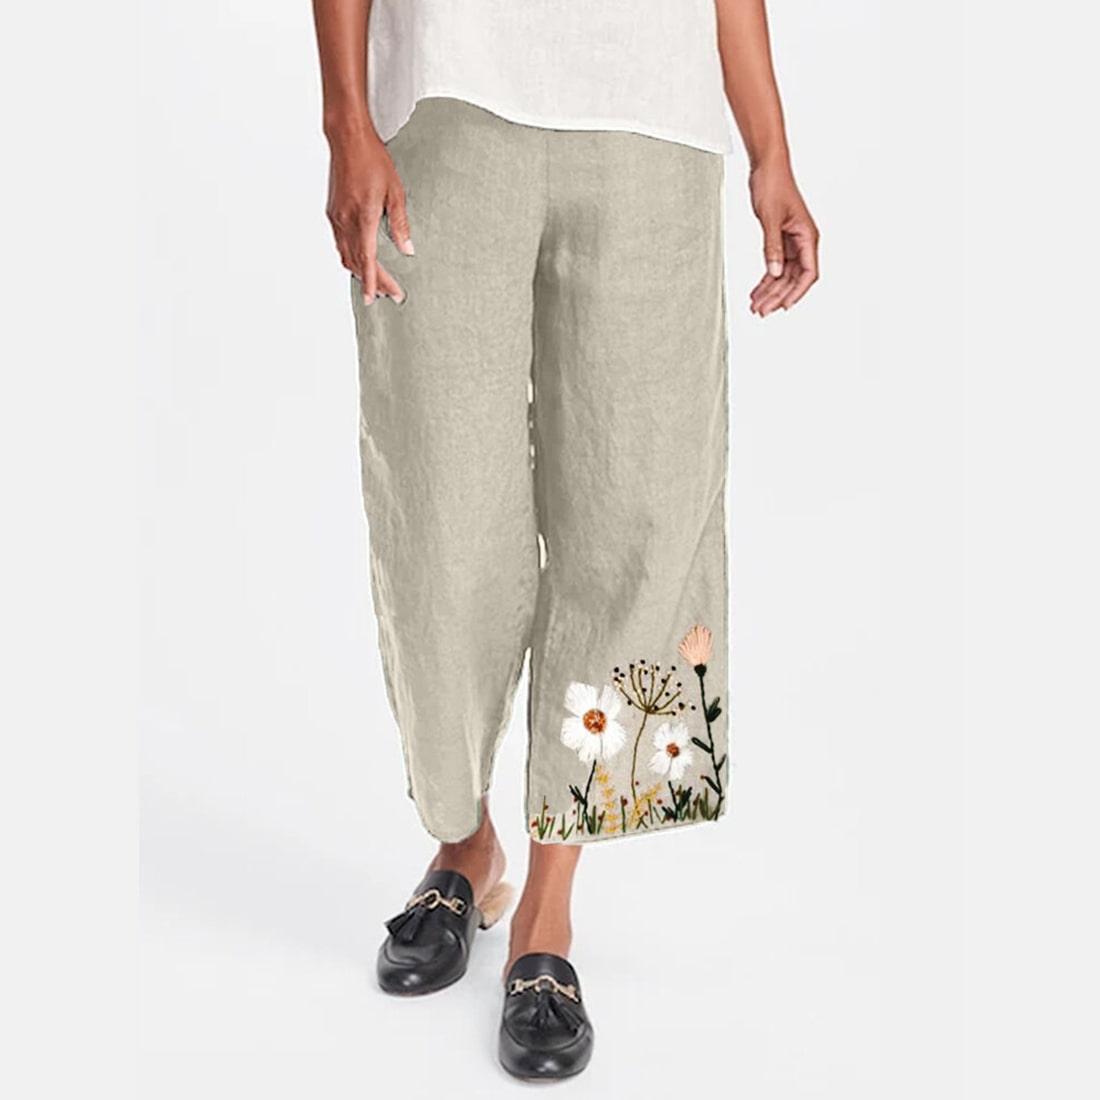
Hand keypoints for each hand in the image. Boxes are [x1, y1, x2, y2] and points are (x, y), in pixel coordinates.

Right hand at [325, 127, 413, 303]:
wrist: (348, 139)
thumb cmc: (373, 160)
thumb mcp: (395, 192)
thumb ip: (400, 224)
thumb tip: (407, 250)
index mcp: (363, 216)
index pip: (367, 259)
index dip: (373, 281)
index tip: (379, 297)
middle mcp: (346, 220)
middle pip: (357, 262)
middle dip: (373, 282)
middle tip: (390, 295)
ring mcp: (337, 217)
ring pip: (346, 256)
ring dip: (360, 273)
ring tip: (376, 285)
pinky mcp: (333, 212)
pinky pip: (341, 244)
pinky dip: (350, 258)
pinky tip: (360, 263)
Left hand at [748, 162, 818, 315]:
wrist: (767, 168)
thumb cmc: (774, 185)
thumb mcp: (770, 219)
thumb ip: (773, 247)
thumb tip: (775, 272)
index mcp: (808, 236)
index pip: (808, 273)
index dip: (797, 292)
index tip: (784, 306)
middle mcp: (803, 241)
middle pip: (793, 278)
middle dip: (777, 296)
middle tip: (761, 310)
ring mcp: (792, 242)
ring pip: (783, 275)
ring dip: (770, 291)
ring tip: (756, 305)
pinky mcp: (781, 240)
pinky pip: (775, 266)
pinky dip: (766, 280)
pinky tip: (756, 291)